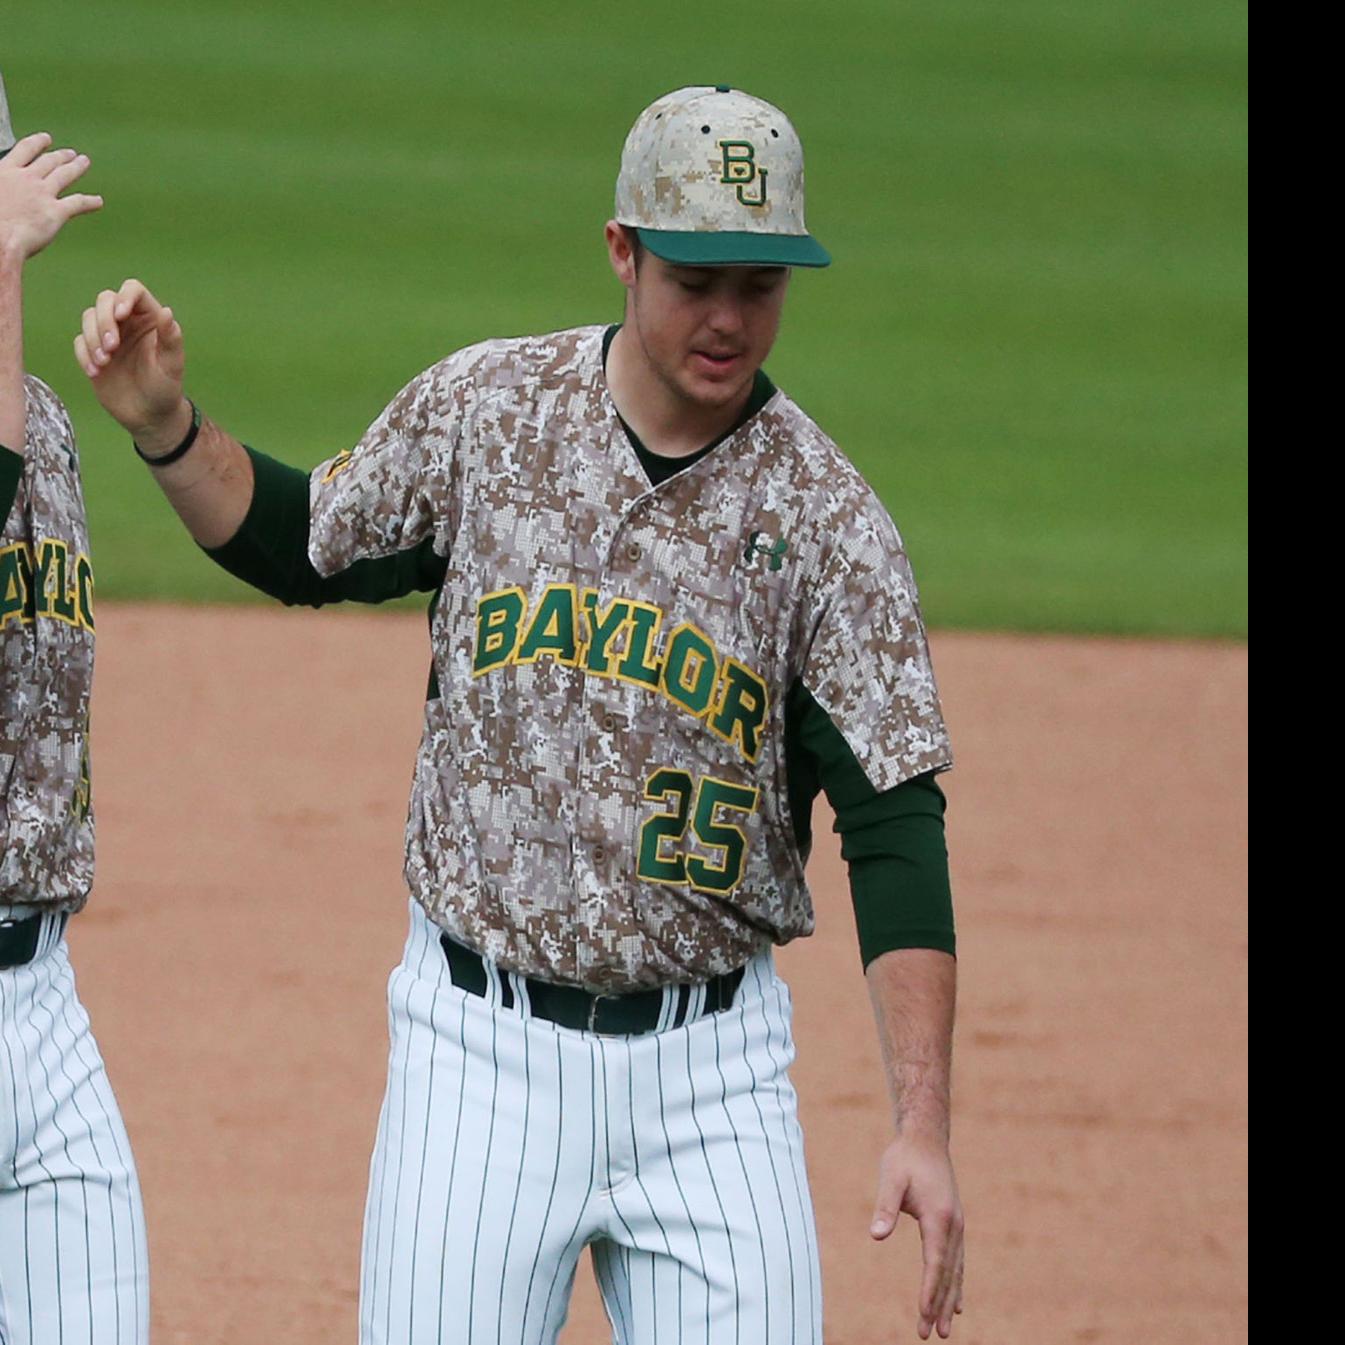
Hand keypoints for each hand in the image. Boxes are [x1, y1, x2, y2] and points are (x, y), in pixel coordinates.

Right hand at [0, 132, 101, 261]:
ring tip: (84, 162)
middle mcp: (27, 178)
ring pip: (64, 175)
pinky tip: (98, 202)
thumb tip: (5, 192)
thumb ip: (2, 186)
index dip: (38, 143)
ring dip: (76, 168)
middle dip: (61, 156)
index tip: (46, 138)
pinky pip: (78, 203)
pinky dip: (90, 202)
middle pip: (49, 162)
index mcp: (6, 171)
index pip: (25, 150)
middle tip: (71, 154)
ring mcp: (43, 193)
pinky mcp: (56, 212)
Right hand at [75, 279, 191, 453]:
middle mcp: (127, 322)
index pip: (133, 291)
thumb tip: (166, 311)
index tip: (121, 316)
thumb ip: (171, 338)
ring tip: (104, 362)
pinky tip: (96, 372)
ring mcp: (108, 335)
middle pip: (105, 299)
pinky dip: (84, 354)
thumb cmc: (165, 388)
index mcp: (149, 319)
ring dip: (92, 338)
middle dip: (104, 320)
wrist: (149, 415)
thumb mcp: (172, 364)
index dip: (124, 297)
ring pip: (89, 317)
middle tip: (112, 347)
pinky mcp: (93, 351)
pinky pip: (79, 341)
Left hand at [870, 1133, 964, 1338]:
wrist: (926, 1138)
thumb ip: (885, 1207)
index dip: (929, 1290)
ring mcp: (956, 1226)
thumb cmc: (905, 1158)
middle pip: (948, 1273)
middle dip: (938, 1305)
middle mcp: (954, 1225)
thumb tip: (876, 1235)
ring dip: (948, 1300)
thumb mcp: (891, 1178)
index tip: (924, 1314)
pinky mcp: (952, 1224)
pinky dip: (955, 1283)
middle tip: (929, 1334)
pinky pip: (957, 1261)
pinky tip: (955, 1303)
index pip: (935, 1262)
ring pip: (955, 1270)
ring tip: (943, 1329)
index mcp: (939, 1217)